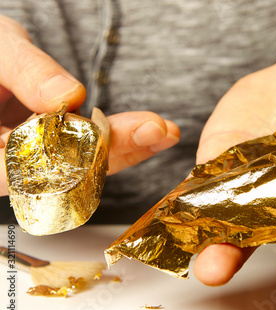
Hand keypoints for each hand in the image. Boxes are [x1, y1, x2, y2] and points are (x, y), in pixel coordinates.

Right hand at [0, 15, 179, 195]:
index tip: (105, 139)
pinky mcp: (60, 146)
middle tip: (153, 131)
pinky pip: (90, 149)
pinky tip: (151, 129)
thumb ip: (26, 72)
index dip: (67, 159)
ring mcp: (38, 158)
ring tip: (164, 130)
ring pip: (83, 165)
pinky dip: (120, 137)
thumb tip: (69, 97)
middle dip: (112, 151)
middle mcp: (9, 165)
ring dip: (127, 146)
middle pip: (63, 173)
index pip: (23, 170)